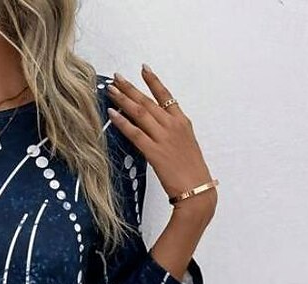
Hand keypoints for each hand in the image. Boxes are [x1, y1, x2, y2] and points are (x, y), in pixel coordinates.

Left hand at [106, 65, 216, 217]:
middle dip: (131, 88)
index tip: (144, 68)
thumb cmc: (192, 172)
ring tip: (111, 90)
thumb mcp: (186, 145)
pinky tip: (112, 114)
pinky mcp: (155, 152)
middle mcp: (173, 126)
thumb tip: (158, 128)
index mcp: (182, 122)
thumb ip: (173, 133)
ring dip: (123, 100)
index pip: (166, 96)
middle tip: (117, 77)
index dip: (153, 81)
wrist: (197, 190)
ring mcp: (163, 138)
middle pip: (148, 101)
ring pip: (140, 113)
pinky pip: (135, 133)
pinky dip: (122, 122)